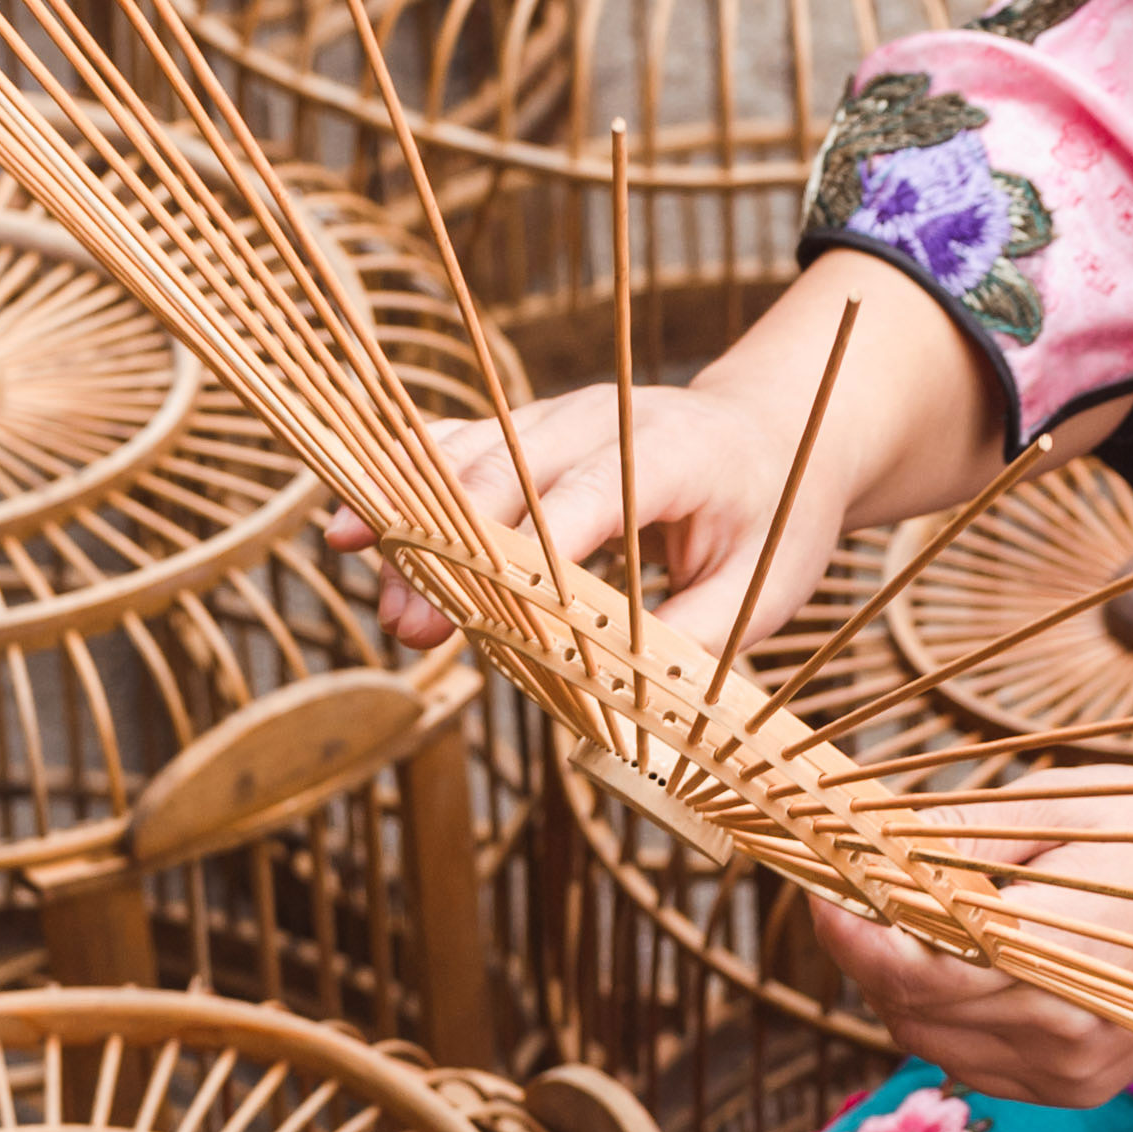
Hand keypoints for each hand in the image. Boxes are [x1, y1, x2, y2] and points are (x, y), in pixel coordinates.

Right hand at [357, 376, 833, 674]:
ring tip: (377, 591)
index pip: (584, 496)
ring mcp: (557, 416)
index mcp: (672, 451)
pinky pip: (453, 447)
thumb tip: (622, 715)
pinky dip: (403, 485)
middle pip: (503, 472)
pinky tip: (353, 527)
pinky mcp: (525, 429)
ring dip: (413, 521)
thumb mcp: (762, 589)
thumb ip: (690, 643)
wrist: (779, 433)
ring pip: (463, 454)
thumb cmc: (773, 517)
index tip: (477, 611)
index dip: (524, 551)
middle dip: (449, 549)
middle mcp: (604, 418)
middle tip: (408, 627)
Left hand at [817, 780, 1132, 1116]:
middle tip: (855, 893)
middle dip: (864, 954)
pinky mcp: (1075, 1088)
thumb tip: (872, 848)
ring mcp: (1067, 1070)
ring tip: (909, 924)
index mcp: (1050, 951)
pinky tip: (967, 968)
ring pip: (929, 1044)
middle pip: (904, 1010)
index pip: (907, 967)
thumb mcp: (1064, 807)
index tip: (816, 887)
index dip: (844, 932)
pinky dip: (947, 1020)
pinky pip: (973, 1063)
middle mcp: (1055, 1028)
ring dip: (899, 990)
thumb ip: (963, 837)